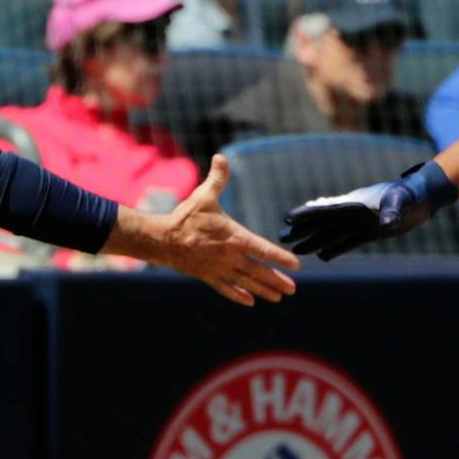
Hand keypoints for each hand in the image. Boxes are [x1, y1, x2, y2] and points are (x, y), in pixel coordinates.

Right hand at [113, 155, 297, 305]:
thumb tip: (221, 157)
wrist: (162, 239)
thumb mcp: (203, 196)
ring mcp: (219, 268)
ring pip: (246, 282)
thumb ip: (217, 179)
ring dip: (263, 290)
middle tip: (292, 288)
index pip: (263, 249)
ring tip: (278, 297)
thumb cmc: (186, 217)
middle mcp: (230, 256)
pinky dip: (238, 295)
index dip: (280, 257)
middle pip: (259, 271)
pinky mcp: (208, 276)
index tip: (296, 265)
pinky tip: (250, 301)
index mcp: (234, 237)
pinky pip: (226, 288)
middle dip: (277, 280)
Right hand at [281, 160, 455, 260]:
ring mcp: (358, 224)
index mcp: (354, 204)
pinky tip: (322, 256)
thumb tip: (386, 221)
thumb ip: (391, 210)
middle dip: (301, 230)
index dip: (307, 215)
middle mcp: (352, 214)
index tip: (288, 219)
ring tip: (294, 249)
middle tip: (280, 237)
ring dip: (313, 241)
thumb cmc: (410, 195)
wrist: (421, 198)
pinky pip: (346, 243)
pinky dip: (334, 249)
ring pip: (330, 234)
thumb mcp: (401, 201)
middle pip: (321, 224)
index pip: (325, 211)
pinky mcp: (368, 233)